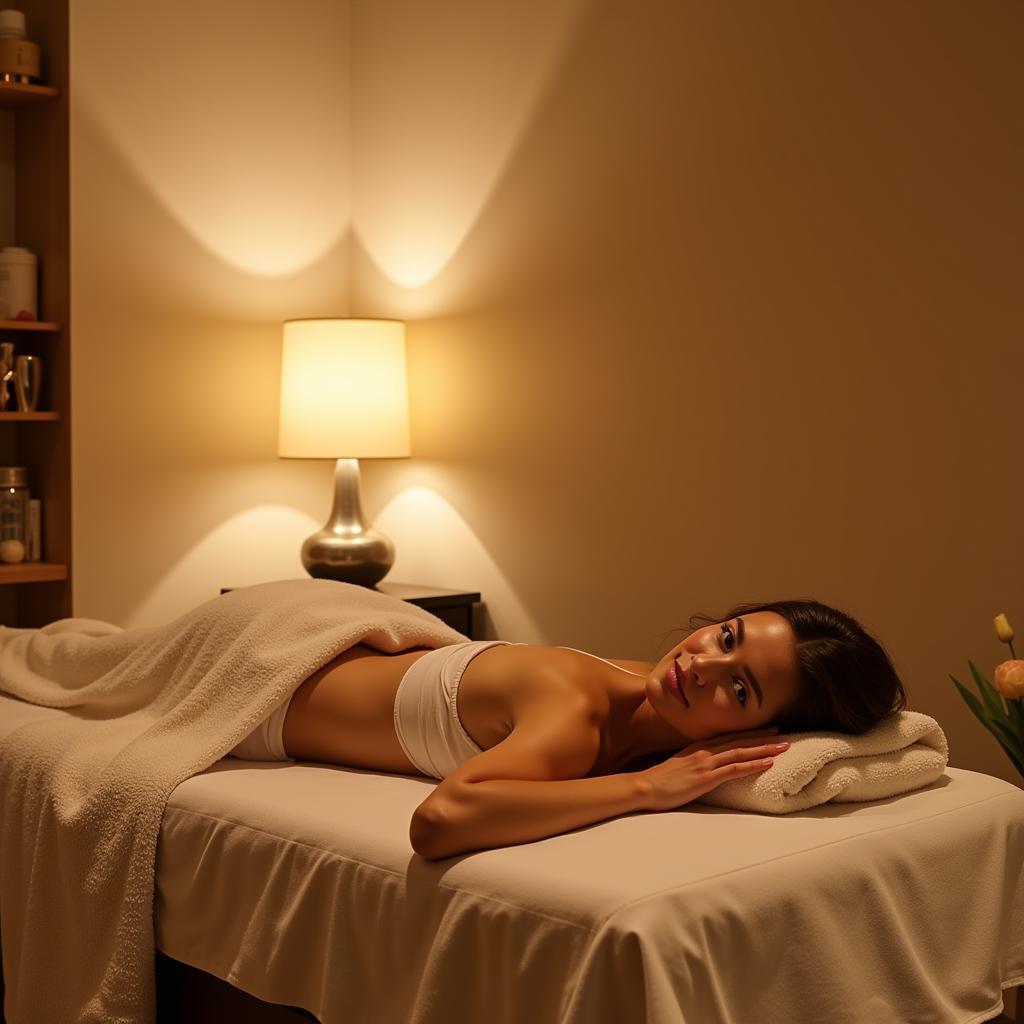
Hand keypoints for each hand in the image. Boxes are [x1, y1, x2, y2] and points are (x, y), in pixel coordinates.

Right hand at [639, 727, 788, 811]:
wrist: (645, 787)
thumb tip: (700, 768)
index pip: (727, 737)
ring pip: (741, 752)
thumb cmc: (658, 781)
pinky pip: (735, 769)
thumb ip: (691, 764)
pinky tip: (768, 763)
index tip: (764, 730)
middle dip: (761, 737)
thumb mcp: (677, 767)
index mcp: (697, 748)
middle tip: (782, 733)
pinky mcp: (706, 778)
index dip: (747, 733)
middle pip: (738, 741)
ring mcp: (706, 763)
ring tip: (783, 746)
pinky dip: (753, 765)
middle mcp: (704, 751)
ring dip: (764, 748)